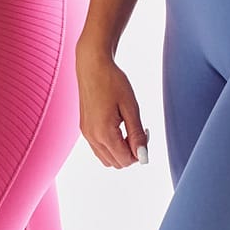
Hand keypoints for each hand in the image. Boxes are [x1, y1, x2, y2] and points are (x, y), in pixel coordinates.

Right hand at [76, 47, 148, 168]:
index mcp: (104, 133)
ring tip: (127, 130)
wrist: (92, 66)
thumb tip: (143, 157)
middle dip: (130, 153)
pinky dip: (111, 146)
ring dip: (120, 151)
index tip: (145, 133)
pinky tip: (117, 128)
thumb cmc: (112, 82)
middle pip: (116, 163)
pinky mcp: (84, 130)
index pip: (125, 159)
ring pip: (107, 159)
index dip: (139, 153)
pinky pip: (99, 149)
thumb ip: (137, 135)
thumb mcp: (131, 108)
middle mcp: (92, 137)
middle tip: (138, 132)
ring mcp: (86, 135)